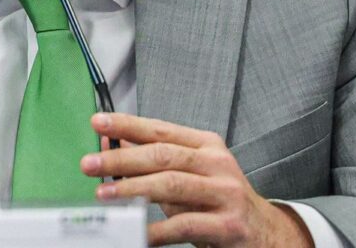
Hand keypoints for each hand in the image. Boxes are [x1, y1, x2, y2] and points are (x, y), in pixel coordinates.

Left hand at [81, 113, 311, 247]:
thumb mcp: (189, 174)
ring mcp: (225, 193)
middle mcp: (217, 163)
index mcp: (206, 145)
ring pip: (171, 184)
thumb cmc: (219, 201)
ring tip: (105, 195)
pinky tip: (137, 233)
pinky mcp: (229, 224)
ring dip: (132, 189)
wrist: (265, 233)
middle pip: (162, 155)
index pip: (160, 130)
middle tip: (90, 164)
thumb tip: (113, 144)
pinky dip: (156, 229)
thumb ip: (155, 160)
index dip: (127, 125)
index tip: (98, 122)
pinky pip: (184, 224)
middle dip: (121, 159)